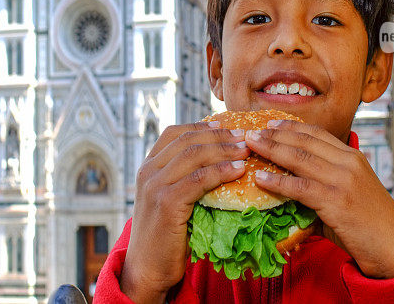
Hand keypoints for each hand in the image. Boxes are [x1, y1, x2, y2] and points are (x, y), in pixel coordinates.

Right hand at [120, 121, 249, 302]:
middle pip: (188, 141)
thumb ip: (183, 179)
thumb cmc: (165, 236)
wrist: (147, 269)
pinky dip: (221, 171)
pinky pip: (199, 179)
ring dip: (224, 150)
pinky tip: (238, 170)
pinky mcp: (166, 203)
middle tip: (244, 136)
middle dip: (219, 135)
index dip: (201, 126)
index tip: (225, 124)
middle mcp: (147, 171)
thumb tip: (218, 161)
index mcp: (147, 166)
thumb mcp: (169, 199)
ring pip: (194, 156)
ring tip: (246, 150)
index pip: (174, 133)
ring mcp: (154, 186)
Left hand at [245, 120, 393, 278]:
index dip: (291, 126)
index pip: (317, 133)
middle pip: (304, 141)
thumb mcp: (347, 196)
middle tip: (251, 132)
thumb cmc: (370, 226)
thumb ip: (320, 189)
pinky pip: (300, 187)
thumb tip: (285, 194)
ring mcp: (343, 181)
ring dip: (271, 150)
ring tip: (251, 145)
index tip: (269, 123)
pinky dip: (277, 181)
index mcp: (352, 157)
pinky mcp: (336, 202)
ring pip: (299, 158)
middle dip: (274, 134)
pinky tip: (260, 178)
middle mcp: (348, 163)